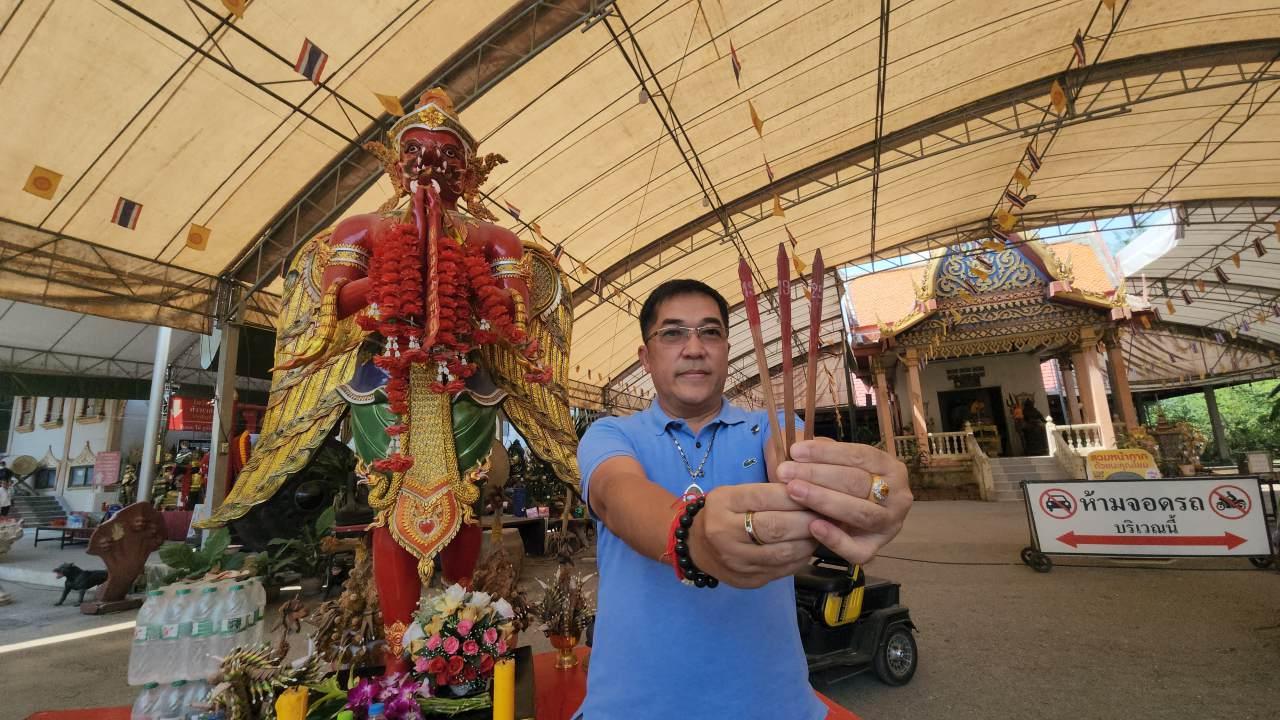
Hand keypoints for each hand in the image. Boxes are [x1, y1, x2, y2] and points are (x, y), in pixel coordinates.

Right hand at [687, 483, 819, 588]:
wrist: (696, 547)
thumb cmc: (723, 513)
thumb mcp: (735, 493)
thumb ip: (767, 491)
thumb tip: (810, 490)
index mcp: (722, 503)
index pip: (765, 496)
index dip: (795, 495)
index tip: (817, 492)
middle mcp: (724, 533)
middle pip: (776, 527)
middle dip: (807, 520)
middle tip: (827, 513)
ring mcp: (736, 561)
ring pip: (783, 552)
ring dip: (809, 541)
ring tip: (823, 531)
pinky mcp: (747, 580)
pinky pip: (783, 569)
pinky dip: (802, 557)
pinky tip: (808, 547)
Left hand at [776, 440, 911, 565]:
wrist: (851, 517)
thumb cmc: (842, 484)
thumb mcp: (838, 464)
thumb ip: (824, 456)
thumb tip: (799, 451)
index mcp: (890, 467)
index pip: (860, 455)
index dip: (826, 453)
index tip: (796, 451)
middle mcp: (898, 496)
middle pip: (857, 482)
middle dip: (818, 475)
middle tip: (785, 472)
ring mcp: (890, 524)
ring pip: (860, 512)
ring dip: (824, 501)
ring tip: (793, 491)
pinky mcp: (875, 549)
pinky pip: (858, 550)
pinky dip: (835, 538)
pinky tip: (814, 526)